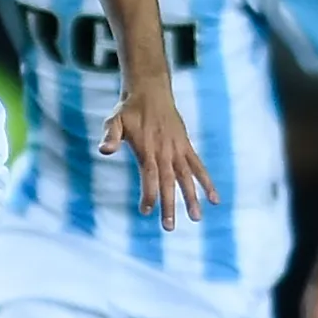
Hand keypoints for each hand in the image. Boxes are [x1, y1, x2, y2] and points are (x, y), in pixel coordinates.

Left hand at [100, 84, 217, 229]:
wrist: (151, 91)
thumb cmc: (128, 109)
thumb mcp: (114, 120)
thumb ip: (110, 136)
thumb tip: (103, 151)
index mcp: (147, 148)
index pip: (150, 175)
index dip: (149, 193)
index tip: (146, 211)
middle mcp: (165, 151)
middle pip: (169, 182)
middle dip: (169, 204)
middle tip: (169, 227)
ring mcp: (178, 149)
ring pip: (186, 177)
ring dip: (191, 198)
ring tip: (196, 218)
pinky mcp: (186, 146)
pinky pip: (198, 166)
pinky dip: (206, 181)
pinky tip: (214, 199)